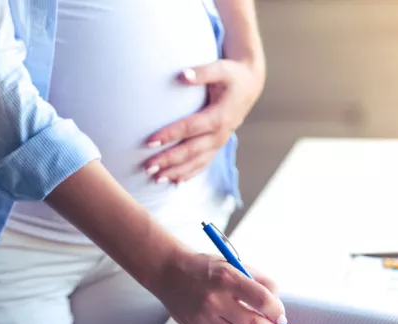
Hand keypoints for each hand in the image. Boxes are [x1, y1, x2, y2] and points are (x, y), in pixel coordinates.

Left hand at [143, 59, 263, 183]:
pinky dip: (189, 174)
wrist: (250, 85)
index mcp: (220, 116)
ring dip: (177, 172)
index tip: (150, 142)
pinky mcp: (217, 145)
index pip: (190, 128)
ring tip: (156, 180)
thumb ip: (202, 72)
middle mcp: (220, 134)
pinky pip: (203, 164)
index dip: (170, 135)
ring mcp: (219, 142)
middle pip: (191, 150)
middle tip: (148, 167)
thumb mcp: (221, 69)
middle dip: (169, 160)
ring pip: (197, 162)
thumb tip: (182, 75)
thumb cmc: (232, 75)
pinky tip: (174, 182)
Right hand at [148, 250, 284, 323]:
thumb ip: (258, 280)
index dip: (277, 311)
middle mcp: (215, 299)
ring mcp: (204, 317)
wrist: (169, 272)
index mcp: (227, 278)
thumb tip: (277, 302)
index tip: (281, 315)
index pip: (262, 300)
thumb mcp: (233, 263)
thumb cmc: (203, 267)